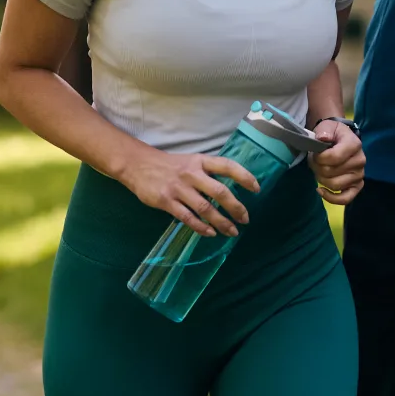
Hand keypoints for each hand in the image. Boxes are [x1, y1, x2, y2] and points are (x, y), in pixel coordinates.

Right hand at [111, 146, 257, 236]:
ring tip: (232, 232)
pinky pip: (187, 217)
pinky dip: (200, 227)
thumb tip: (229, 192)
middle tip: (245, 219)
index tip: (256, 189)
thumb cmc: (169, 165)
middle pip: (220, 192)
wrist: (138, 165)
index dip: (244, 177)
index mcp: (201, 161)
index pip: (228, 166)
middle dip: (235, 207)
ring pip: (205, 208)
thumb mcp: (191, 161)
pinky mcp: (166, 201)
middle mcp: (192, 174)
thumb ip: (208, 173)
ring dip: (221, 222)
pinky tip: (210, 233)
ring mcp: (179, 188)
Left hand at [312, 119, 365, 204]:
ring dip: (321, 179)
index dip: (319, 158)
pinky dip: (331, 198)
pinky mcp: (357, 186)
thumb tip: (322, 138)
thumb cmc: (333, 134)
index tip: (315, 153)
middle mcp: (360, 161)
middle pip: (331, 173)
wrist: (340, 139)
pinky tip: (320, 190)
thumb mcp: (327, 126)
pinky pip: (345, 198)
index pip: (333, 157)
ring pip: (334, 185)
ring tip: (319, 169)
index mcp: (354, 145)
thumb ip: (324, 130)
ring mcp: (359, 175)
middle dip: (317, 167)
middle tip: (315, 160)